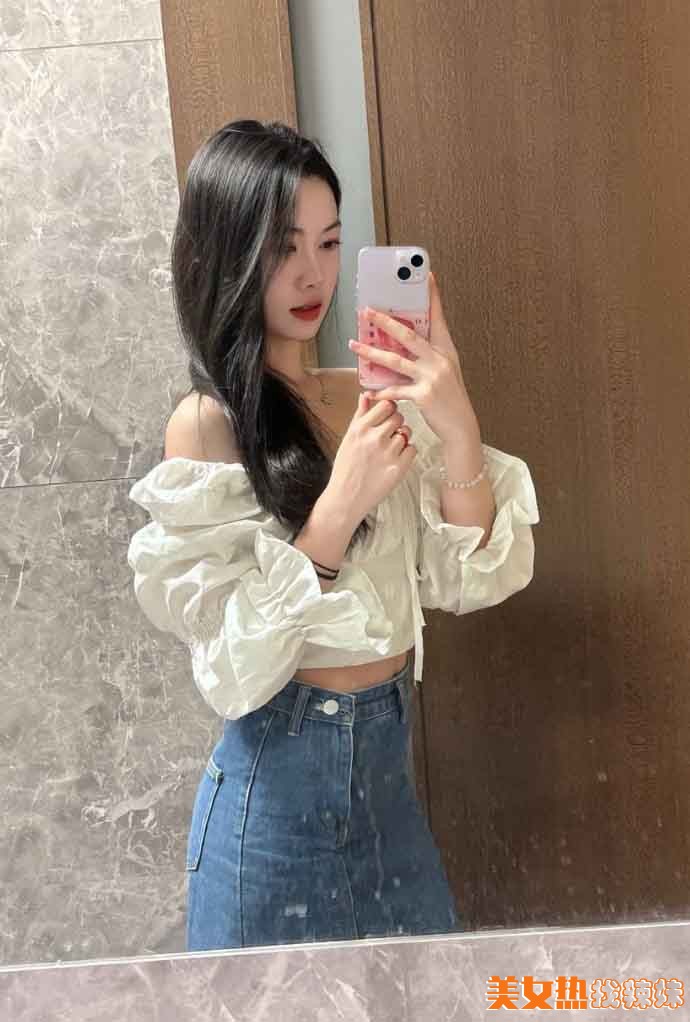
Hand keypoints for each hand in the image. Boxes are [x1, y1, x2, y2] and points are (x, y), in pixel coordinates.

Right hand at [327, 392, 416, 521]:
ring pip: (407, 433)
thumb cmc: (346, 468)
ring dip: (401, 439)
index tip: (386, 417)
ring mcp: (388, 452)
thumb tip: (366, 394)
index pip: (386, 405)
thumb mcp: (348, 438)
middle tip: (388, 436)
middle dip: (396, 424)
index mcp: (360, 428)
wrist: (346, 498)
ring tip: (389, 451)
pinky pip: (412, 449)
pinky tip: (394, 461)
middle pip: (399, 417)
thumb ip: (360, 415)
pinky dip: (406, 454)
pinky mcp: (399, 467)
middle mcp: (374, 438)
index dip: (389, 410)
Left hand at [348, 271, 478, 442]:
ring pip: (395, 361)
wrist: (461, 426)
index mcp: (445, 350)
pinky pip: (395, 390)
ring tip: (354, 345)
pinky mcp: (423, 395)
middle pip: (408, 335)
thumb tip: (406, 340)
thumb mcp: (445, 370)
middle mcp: (439, 360)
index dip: (432, 296)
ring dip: (371, 352)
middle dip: (385, 321)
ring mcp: (432, 377)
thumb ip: (429, 355)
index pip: (438, 318)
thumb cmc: (450, 398)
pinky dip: (380, 392)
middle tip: (367, 311)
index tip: (426, 275)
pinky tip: (369, 391)